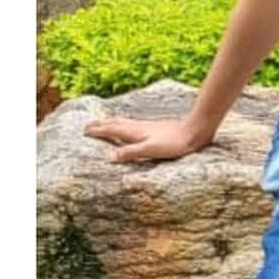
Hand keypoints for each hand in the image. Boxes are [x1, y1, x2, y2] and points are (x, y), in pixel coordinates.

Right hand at [82, 116, 209, 163]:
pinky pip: (133, 123)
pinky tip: (131, 126)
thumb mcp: (151, 150)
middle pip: (115, 123)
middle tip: (88, 124)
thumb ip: (131, 152)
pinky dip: (124, 123)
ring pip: (124, 121)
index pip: (112, 130)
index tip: (84, 130)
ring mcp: (147, 125)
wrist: (194, 131)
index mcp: (135, 132)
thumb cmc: (174, 143)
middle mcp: (139, 126)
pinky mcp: (155, 127)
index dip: (98, 131)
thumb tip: (111, 157)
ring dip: (111, 122)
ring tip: (104, 121)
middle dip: (101, 124)